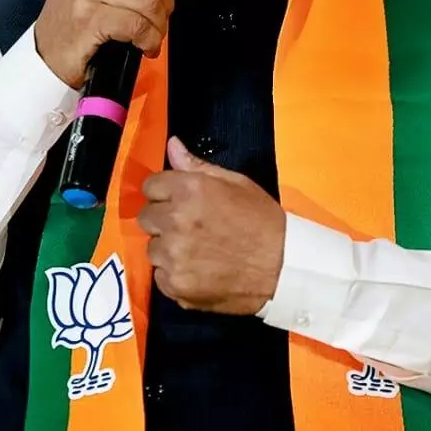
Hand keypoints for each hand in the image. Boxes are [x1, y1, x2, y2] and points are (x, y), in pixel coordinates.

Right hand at [33, 0, 196, 88]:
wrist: (47, 52)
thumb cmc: (80, 16)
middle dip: (166, 2)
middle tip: (159, 19)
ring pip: (149, 1)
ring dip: (159, 25)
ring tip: (152, 36)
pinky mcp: (89, 16)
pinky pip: (137, 25)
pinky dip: (149, 40)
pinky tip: (144, 47)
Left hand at [136, 137, 286, 314]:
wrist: (284, 269)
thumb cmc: (263, 222)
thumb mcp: (237, 184)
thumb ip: (198, 165)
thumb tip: (172, 145)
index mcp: (189, 190)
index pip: (151, 186)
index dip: (165, 193)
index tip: (179, 201)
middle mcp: (175, 221)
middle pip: (146, 217)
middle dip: (163, 220)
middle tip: (189, 228)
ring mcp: (173, 256)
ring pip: (153, 248)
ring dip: (168, 249)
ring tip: (198, 252)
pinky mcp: (175, 285)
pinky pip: (161, 275)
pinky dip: (175, 274)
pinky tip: (199, 271)